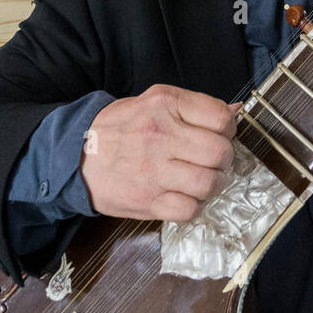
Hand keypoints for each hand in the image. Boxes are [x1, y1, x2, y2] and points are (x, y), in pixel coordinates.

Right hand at [79, 84, 241, 222]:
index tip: (221, 135)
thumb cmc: (120, 128)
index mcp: (165, 104)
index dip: (228, 129)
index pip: (221, 117)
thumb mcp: (155, 102)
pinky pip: (189, 210)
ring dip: (213, 185)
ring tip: (203, 180)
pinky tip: (185, 197)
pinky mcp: (146, 200)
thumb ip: (195, 107)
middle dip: (224, 159)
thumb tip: (237, 111)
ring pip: (209, 183)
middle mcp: (160, 135)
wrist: (75, 155)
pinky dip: (193, 206)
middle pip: (219, 152)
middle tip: (214, 161)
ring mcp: (153, 170)